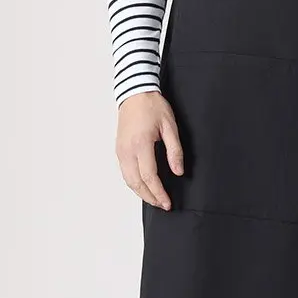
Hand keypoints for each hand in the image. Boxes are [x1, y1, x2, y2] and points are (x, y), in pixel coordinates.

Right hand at [116, 90, 183, 209]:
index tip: (168, 202)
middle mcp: (127, 150)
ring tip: (155, 199)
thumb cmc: (152, 106)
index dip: (159, 193)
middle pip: (136, 183)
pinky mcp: (119, 149)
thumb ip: (175, 151)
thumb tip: (178, 171)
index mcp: (141, 144)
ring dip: (141, 193)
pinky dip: (134, 183)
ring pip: (128, 180)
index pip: (149, 177)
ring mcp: (120, 150)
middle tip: (163, 204)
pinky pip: (125, 172)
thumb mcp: (170, 126)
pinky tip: (144, 186)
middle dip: (150, 197)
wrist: (135, 93)